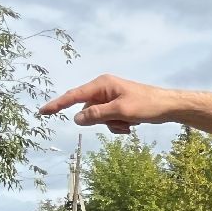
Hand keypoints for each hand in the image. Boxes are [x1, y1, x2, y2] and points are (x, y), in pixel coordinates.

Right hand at [39, 74, 170, 134]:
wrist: (169, 107)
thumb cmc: (147, 105)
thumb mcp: (120, 111)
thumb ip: (97, 114)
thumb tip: (76, 118)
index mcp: (102, 84)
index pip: (74, 96)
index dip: (58, 104)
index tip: (42, 111)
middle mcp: (104, 89)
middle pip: (88, 110)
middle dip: (102, 120)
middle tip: (121, 120)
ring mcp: (111, 98)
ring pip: (99, 118)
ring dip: (112, 125)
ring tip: (129, 123)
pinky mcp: (118, 107)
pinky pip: (109, 120)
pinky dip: (118, 126)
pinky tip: (132, 125)